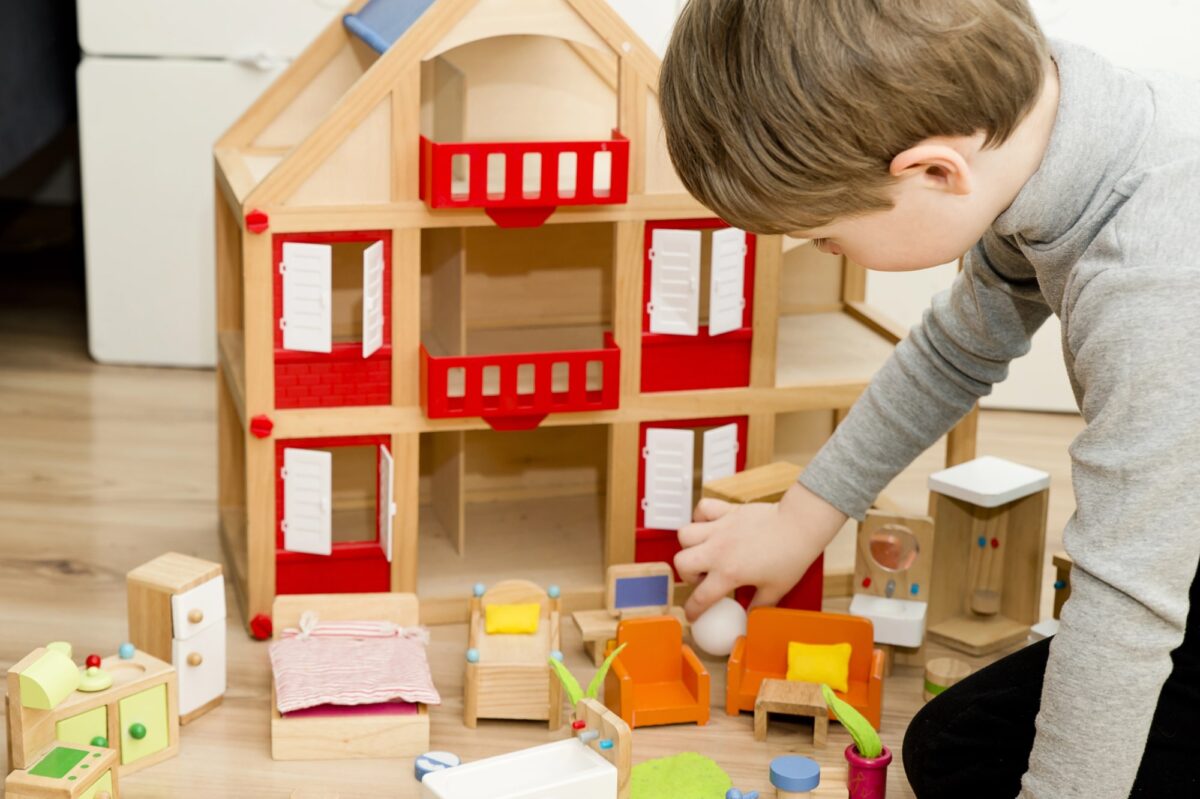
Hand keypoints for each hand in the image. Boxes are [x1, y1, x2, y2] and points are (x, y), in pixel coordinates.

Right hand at [674, 482, 847, 619]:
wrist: (800, 525)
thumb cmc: (791, 556)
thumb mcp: (777, 589)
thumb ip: (759, 605)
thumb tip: (750, 617)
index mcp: (729, 573)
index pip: (700, 598)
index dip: (693, 610)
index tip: (693, 613)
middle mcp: (718, 551)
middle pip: (681, 563)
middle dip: (687, 574)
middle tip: (703, 577)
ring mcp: (720, 528)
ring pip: (685, 534)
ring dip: (690, 546)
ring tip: (705, 551)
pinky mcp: (727, 511)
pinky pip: (702, 509)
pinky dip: (701, 517)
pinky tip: (710, 525)